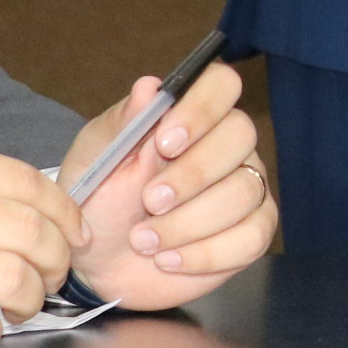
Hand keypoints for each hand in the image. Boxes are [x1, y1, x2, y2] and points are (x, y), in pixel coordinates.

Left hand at [64, 62, 275, 312]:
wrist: (97, 262)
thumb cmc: (98, 201)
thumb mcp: (95, 160)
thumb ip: (121, 125)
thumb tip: (148, 87)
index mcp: (190, 116)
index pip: (221, 85)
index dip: (201, 108)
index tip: (165, 143)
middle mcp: (227, 145)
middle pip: (240, 135)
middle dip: (192, 174)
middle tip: (149, 201)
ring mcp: (246, 187)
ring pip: (244, 192)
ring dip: (187, 223)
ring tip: (143, 240)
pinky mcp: (253, 231)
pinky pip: (253, 237)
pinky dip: (206, 254)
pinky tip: (170, 259)